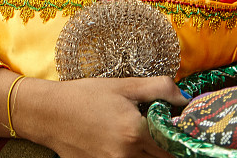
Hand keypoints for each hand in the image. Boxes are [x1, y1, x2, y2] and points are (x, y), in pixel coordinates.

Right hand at [14, 75, 187, 157]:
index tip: (187, 130)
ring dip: (152, 154)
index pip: (172, 144)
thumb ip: (158, 88)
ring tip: (148, 139)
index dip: (182, 138)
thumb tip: (185, 98)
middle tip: (168, 135)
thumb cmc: (86, 94)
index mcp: (134, 131)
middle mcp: (126, 155)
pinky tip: (131, 146)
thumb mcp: (123, 85)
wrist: (49, 113)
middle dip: (169, 148)